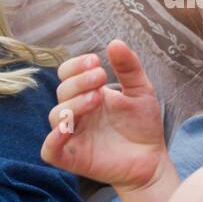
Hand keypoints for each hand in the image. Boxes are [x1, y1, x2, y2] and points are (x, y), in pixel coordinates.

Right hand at [41, 40, 167, 191]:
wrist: (152, 159)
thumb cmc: (143, 125)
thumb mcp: (141, 91)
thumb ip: (129, 68)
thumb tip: (115, 42)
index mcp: (87, 94)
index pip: (67, 74)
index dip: (76, 65)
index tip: (96, 62)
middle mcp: (76, 113)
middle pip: (62, 92)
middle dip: (79, 82)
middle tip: (101, 78)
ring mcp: (72, 136)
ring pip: (56, 116)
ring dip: (73, 104)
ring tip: (97, 98)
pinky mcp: (72, 158)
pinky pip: (50, 149)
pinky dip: (53, 139)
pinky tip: (68, 128)